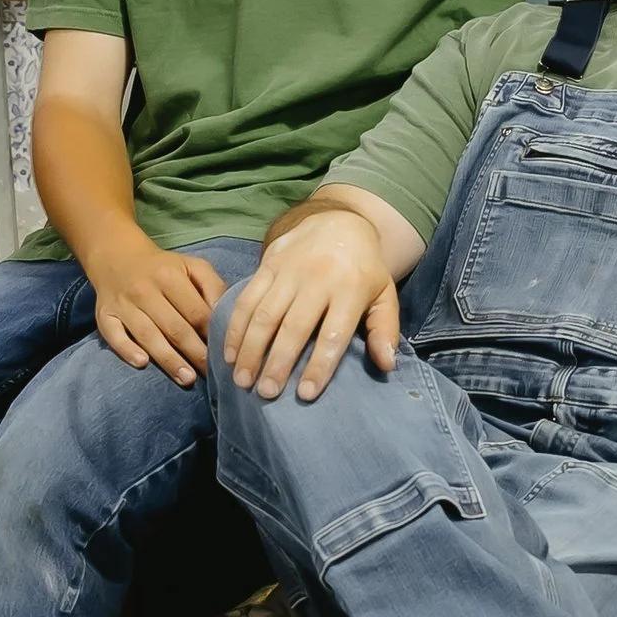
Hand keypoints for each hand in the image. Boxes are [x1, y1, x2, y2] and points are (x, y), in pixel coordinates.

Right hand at [86, 241, 227, 385]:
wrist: (117, 257)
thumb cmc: (164, 268)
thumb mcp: (193, 267)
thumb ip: (213, 287)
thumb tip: (226, 315)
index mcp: (170, 277)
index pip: (195, 311)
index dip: (211, 333)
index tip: (224, 352)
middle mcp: (145, 291)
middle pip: (174, 327)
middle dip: (194, 352)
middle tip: (210, 373)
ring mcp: (123, 304)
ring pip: (147, 335)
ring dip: (168, 359)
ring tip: (186, 378)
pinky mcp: (104, 315)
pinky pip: (114, 335)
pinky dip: (127, 350)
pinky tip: (142, 363)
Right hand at [220, 206, 400, 401]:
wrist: (338, 222)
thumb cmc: (363, 269)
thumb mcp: (384, 295)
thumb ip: (385, 329)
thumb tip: (387, 365)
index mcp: (351, 289)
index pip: (333, 334)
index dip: (320, 365)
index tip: (306, 394)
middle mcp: (319, 278)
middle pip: (294, 327)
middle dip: (278, 363)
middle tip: (267, 394)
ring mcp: (289, 270)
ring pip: (265, 314)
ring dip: (251, 350)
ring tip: (242, 380)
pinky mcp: (267, 264)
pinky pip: (246, 299)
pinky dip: (235, 328)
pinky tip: (229, 353)